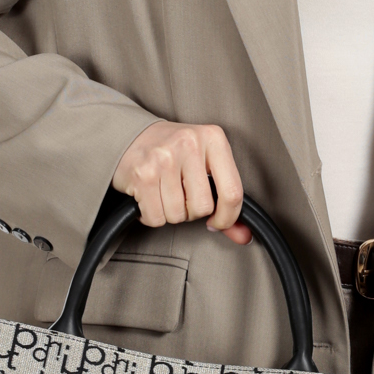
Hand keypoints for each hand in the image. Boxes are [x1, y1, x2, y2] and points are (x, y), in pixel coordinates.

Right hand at [112, 121, 251, 244]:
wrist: (129, 136)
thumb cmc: (173, 152)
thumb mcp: (206, 164)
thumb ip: (226, 200)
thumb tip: (244, 236)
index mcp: (213, 138)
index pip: (233, 192)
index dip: (227, 217)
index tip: (217, 221)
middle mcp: (190, 144)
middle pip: (203, 207)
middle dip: (191, 212)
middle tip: (181, 196)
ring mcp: (164, 158)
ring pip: (178, 215)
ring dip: (170, 213)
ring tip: (164, 193)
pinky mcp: (142, 174)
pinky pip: (155, 217)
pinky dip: (152, 216)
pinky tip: (149, 198)